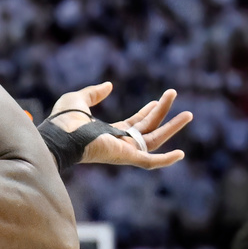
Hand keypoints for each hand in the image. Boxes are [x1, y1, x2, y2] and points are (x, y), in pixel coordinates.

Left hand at [48, 82, 192, 168]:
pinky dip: (165, 160)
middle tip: (173, 94)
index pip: (135, 123)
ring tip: (188, 114)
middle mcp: (119, 143)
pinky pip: (150, 162)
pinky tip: (181, 154)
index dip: (147, 111)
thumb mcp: (79, 99)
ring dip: (172, 127)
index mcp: (109, 132)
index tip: (157, 101)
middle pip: (148, 128)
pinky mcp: (126, 156)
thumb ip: (94, 93)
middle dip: (162, 112)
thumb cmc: (64, 120)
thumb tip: (109, 86)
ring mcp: (124, 150)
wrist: (59, 133)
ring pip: (155, 140)